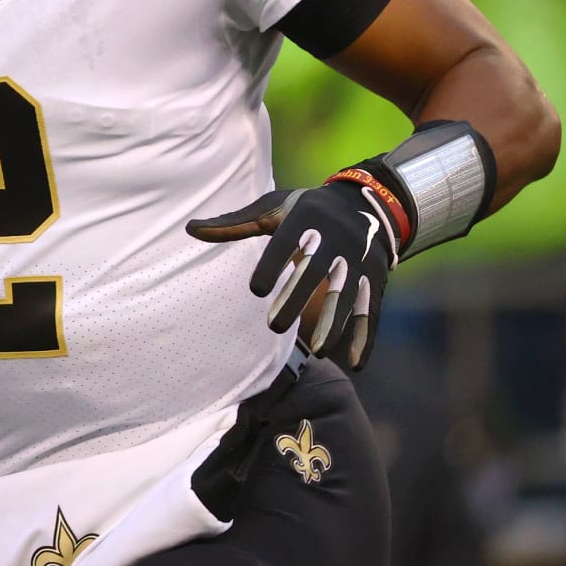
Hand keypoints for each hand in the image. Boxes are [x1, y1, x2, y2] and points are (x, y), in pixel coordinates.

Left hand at [186, 181, 397, 369]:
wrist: (367, 202)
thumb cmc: (306, 210)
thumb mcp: (273, 209)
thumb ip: (234, 224)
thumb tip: (190, 229)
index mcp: (307, 219)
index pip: (289, 240)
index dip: (274, 264)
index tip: (256, 290)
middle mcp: (338, 239)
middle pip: (318, 271)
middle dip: (299, 298)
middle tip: (274, 326)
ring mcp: (360, 261)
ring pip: (348, 294)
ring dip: (335, 323)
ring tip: (318, 350)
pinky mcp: (375, 280)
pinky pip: (371, 310)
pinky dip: (365, 336)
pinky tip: (355, 363)